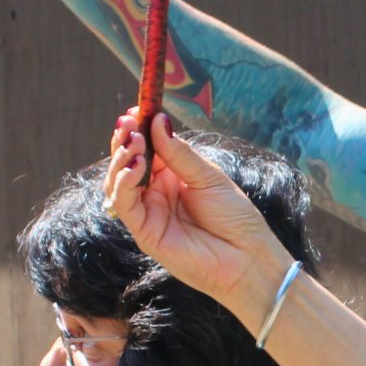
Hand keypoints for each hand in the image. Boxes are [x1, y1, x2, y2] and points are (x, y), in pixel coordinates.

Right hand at [104, 111, 293, 319]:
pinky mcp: (145, 232)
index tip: (135, 109)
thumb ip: (180, 153)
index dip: (139, 129)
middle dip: (125, 140)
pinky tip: (136, 166)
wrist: (247, 257)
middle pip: (127, 162)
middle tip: (128, 122)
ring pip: (118, 182)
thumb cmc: (234, 217)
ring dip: (121, 160)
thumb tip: (158, 121)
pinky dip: (125, 183)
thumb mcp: (209, 177)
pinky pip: (125, 205)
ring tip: (134, 143)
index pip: (147, 147)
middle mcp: (156, 192)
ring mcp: (149, 212)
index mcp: (173, 175)